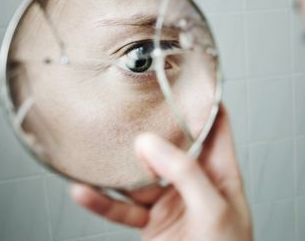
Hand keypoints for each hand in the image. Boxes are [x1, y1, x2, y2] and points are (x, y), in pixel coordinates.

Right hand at [70, 105, 252, 240]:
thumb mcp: (213, 211)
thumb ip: (185, 174)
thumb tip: (150, 143)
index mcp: (220, 174)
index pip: (215, 128)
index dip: (202, 104)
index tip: (182, 82)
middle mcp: (193, 183)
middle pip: (170, 147)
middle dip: (150, 130)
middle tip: (129, 111)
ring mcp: (169, 202)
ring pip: (139, 177)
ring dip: (117, 167)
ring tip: (97, 149)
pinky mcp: (149, 223)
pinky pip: (121, 209)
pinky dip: (101, 202)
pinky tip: (84, 191)